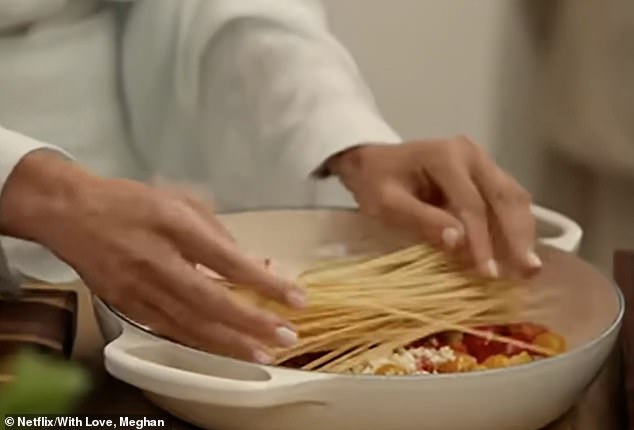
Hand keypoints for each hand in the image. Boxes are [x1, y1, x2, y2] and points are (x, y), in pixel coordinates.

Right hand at [0, 151, 304, 362]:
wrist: (71, 214)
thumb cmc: (133, 202)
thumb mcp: (182, 201)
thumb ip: (220, 234)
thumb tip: (256, 265)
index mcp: (175, 225)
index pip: (230, 261)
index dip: (266, 284)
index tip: (296, 299)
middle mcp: (157, 260)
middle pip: (212, 301)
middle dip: (254, 323)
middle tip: (286, 337)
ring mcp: (139, 288)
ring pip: (191, 324)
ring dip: (231, 343)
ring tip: (263, 352)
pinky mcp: (127, 306)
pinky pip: (170, 329)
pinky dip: (201, 341)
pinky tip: (224, 348)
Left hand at [328, 138, 540, 277]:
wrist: (372, 162)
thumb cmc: (376, 182)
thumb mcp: (387, 203)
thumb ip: (421, 220)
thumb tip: (459, 242)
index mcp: (446, 156)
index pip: (472, 203)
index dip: (482, 240)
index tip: (488, 273)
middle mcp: (471, 155)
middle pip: (504, 196)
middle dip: (517, 236)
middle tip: (528, 270)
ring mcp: (481, 162)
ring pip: (513, 197)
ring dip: (522, 232)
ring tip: (529, 267)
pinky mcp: (484, 175)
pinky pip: (506, 199)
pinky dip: (514, 225)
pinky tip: (517, 251)